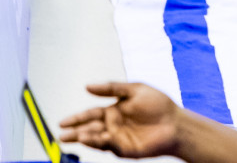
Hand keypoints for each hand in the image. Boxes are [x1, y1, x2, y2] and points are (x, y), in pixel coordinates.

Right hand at [59, 82, 180, 158]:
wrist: (176, 123)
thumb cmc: (159, 105)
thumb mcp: (135, 90)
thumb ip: (112, 88)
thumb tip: (88, 86)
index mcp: (114, 111)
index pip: (90, 115)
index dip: (77, 118)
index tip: (63, 122)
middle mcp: (113, 125)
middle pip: (89, 129)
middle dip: (74, 132)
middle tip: (60, 135)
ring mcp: (117, 138)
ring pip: (96, 139)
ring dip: (85, 138)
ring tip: (74, 137)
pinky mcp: (123, 149)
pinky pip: (108, 146)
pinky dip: (98, 143)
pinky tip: (92, 139)